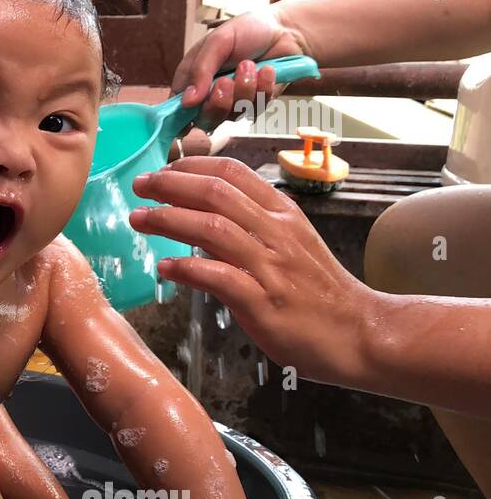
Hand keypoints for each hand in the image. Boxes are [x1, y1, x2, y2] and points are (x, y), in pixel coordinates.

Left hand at [129, 156, 377, 387]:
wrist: (359, 332)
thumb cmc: (319, 291)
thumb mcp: (293, 243)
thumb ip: (255, 224)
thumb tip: (208, 212)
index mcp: (283, 214)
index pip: (232, 173)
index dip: (191, 166)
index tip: (162, 169)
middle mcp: (276, 232)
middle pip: (215, 193)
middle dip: (170, 185)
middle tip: (139, 187)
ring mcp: (270, 266)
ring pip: (211, 228)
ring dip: (167, 220)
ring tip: (138, 220)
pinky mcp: (263, 302)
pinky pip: (217, 277)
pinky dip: (186, 269)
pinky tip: (165, 268)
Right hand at [172, 8, 308, 131]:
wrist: (284, 29)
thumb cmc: (246, 30)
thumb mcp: (217, 42)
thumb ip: (200, 70)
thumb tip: (187, 101)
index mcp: (191, 81)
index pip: (177, 109)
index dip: (180, 117)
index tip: (191, 111)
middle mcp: (209, 96)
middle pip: (205, 120)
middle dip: (217, 103)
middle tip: (225, 81)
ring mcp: (233, 103)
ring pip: (232, 115)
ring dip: (243, 89)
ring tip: (250, 64)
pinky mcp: (255, 105)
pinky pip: (255, 109)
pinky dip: (262, 88)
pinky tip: (267, 70)